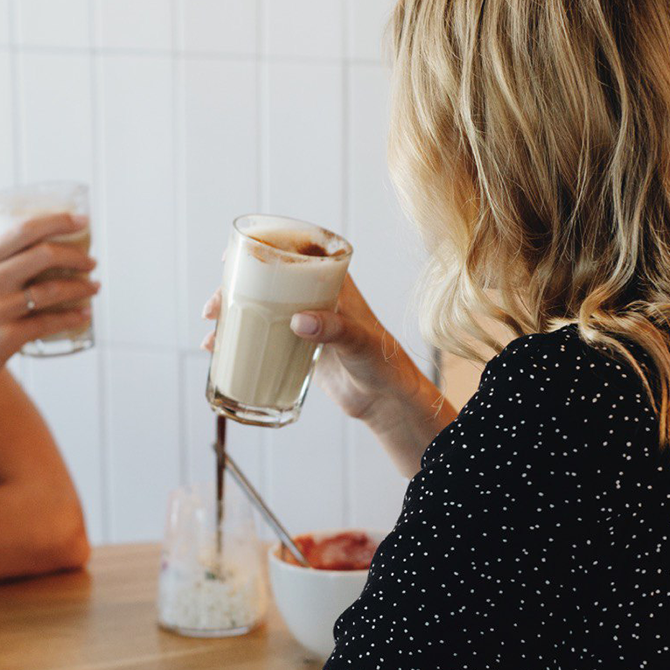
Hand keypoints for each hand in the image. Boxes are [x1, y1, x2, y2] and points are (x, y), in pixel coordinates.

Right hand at [0, 213, 98, 365]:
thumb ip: (12, 260)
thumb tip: (51, 247)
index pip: (24, 230)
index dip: (57, 222)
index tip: (82, 221)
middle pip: (43, 256)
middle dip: (75, 256)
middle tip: (91, 262)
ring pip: (51, 290)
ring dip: (80, 287)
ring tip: (94, 287)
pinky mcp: (7, 334)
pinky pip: (47, 322)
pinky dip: (71, 317)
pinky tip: (85, 313)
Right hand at [202, 275, 417, 419]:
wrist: (385, 399)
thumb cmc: (382, 362)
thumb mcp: (358, 341)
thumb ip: (333, 328)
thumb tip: (298, 320)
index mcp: (332, 283)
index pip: (294, 255)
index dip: (260, 251)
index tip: (231, 259)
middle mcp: (314, 298)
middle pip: (267, 283)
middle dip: (235, 291)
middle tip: (213, 308)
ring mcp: (304, 323)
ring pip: (261, 310)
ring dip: (234, 317)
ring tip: (212, 335)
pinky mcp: (298, 348)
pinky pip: (265, 338)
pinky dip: (243, 342)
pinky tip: (221, 353)